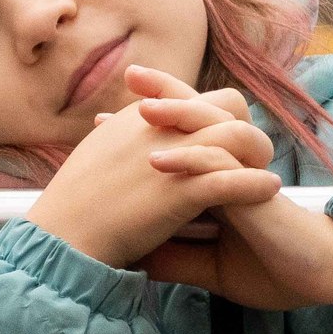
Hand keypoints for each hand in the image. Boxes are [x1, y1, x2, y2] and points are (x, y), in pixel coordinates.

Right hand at [24, 92, 281, 268]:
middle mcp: (160, 126)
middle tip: (254, 155)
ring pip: (237, 136)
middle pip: (226, 105)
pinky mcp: (181, 191)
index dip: (217, 115)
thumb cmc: (73, 205)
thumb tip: (144, 146)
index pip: (194, 97)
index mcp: (141, 116)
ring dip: (258, 153)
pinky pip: (234, 178)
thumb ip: (123, 141)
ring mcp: (172, 156)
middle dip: (246, 127)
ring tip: (266, 174)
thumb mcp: (98, 156)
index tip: (227, 139)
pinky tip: (269, 191)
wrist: (63, 235)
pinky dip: (256, 183)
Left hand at [117, 67, 332, 309]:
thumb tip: (131, 258)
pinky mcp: (255, 190)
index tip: (101, 127)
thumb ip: (176, 256)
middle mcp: (232, 168)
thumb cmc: (272, 270)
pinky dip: (189, 159)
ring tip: (139, 107)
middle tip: (128, 80)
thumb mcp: (209, 267)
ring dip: (176, 114)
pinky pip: (221, 165)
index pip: (181, 139)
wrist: (317, 282)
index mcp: (218, 179)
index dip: (143, 130)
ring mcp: (244, 175)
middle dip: (163, 94)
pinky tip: (159, 159)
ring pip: (211, 129)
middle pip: (197, 117)